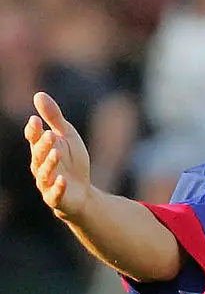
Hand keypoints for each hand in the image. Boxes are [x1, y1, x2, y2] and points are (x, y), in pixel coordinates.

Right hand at [24, 91, 92, 220]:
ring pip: (44, 173)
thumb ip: (54, 118)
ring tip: (56, 151)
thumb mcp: (67, 136)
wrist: (82, 192)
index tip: (36, 120)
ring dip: (49, 163)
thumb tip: (38, 94)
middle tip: (50, 134)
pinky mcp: (56, 198)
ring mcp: (46, 183)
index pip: (33, 139)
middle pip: (38, 154)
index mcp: (41, 149)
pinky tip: (63, 180)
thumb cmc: (72, 162)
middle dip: (43, 145)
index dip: (33, 131)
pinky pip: (55, 194)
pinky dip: (57, 187)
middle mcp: (40, 166)